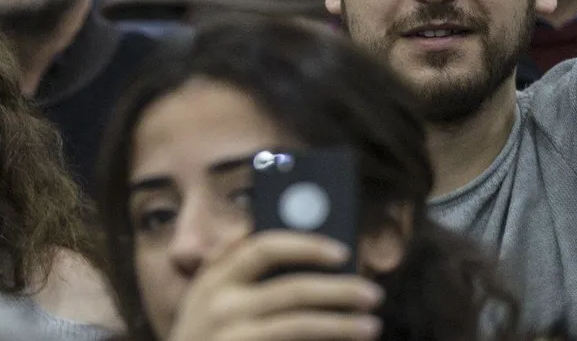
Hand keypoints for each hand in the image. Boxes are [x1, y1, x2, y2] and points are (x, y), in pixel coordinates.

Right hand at [169, 232, 382, 340]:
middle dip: (339, 290)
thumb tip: (300, 253)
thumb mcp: (207, 301)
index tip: (341, 252)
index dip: (306, 245)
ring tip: (371, 326)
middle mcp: (221, 306)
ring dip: (342, 325)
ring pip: (300, 324)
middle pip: (293, 289)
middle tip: (372, 293)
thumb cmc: (203, 338)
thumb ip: (238, 274)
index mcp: (214, 279)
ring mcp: (232, 337)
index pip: (263, 247)